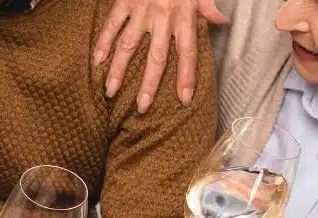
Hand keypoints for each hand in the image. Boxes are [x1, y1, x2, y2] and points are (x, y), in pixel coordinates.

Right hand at [94, 0, 227, 111]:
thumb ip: (207, 5)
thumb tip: (221, 21)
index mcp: (184, 15)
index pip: (187, 52)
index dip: (186, 77)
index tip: (184, 99)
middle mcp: (162, 17)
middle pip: (156, 56)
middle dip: (149, 84)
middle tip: (142, 107)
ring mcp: (141, 10)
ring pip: (128, 45)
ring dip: (119, 70)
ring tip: (111, 92)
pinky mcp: (124, 2)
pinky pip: (111, 25)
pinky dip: (102, 43)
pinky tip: (96, 62)